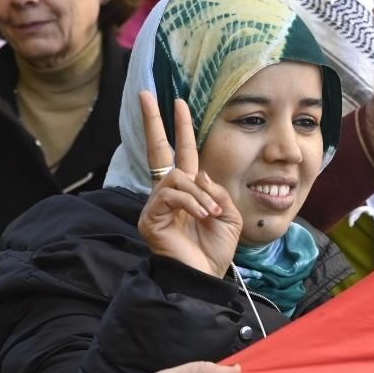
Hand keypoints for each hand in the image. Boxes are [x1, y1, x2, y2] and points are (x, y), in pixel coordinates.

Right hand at [137, 92, 243, 276]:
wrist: (205, 278)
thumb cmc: (215, 250)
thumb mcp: (228, 214)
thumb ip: (216, 190)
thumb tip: (198, 175)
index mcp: (187, 192)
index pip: (180, 153)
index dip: (179, 128)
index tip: (178, 102)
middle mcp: (168, 194)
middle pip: (157, 150)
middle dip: (153, 121)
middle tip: (145, 94)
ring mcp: (156, 206)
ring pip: (175, 177)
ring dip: (199, 193)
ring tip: (210, 213)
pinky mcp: (150, 218)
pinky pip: (171, 196)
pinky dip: (192, 203)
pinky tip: (202, 217)